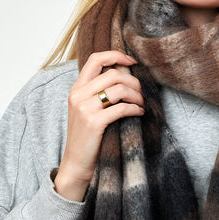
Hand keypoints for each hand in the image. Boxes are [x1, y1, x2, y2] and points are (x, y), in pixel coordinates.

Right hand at [54, 51, 143, 201]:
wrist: (76, 164)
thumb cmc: (87, 138)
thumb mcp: (85, 110)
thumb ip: (97, 92)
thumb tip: (123, 76)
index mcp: (76, 88)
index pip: (96, 59)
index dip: (116, 55)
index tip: (132, 62)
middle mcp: (78, 94)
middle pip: (113, 74)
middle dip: (133, 81)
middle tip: (142, 93)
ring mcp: (85, 108)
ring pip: (119, 89)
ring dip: (137, 95)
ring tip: (142, 104)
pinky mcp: (94, 122)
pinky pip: (122, 108)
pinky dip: (135, 108)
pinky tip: (139, 113)